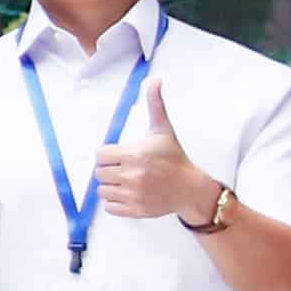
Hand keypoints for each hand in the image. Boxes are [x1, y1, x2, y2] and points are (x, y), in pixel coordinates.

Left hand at [92, 95, 202, 223]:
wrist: (191, 188)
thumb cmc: (174, 157)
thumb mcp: (163, 130)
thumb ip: (155, 104)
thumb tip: (155, 80)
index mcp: (135, 155)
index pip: (100, 155)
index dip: (107, 154)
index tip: (119, 154)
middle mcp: (133, 175)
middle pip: (99, 173)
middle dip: (109, 169)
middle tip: (123, 167)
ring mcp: (134, 195)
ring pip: (103, 190)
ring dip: (111, 186)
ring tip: (126, 180)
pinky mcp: (136, 210)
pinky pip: (110, 207)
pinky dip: (115, 202)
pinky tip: (128, 193)